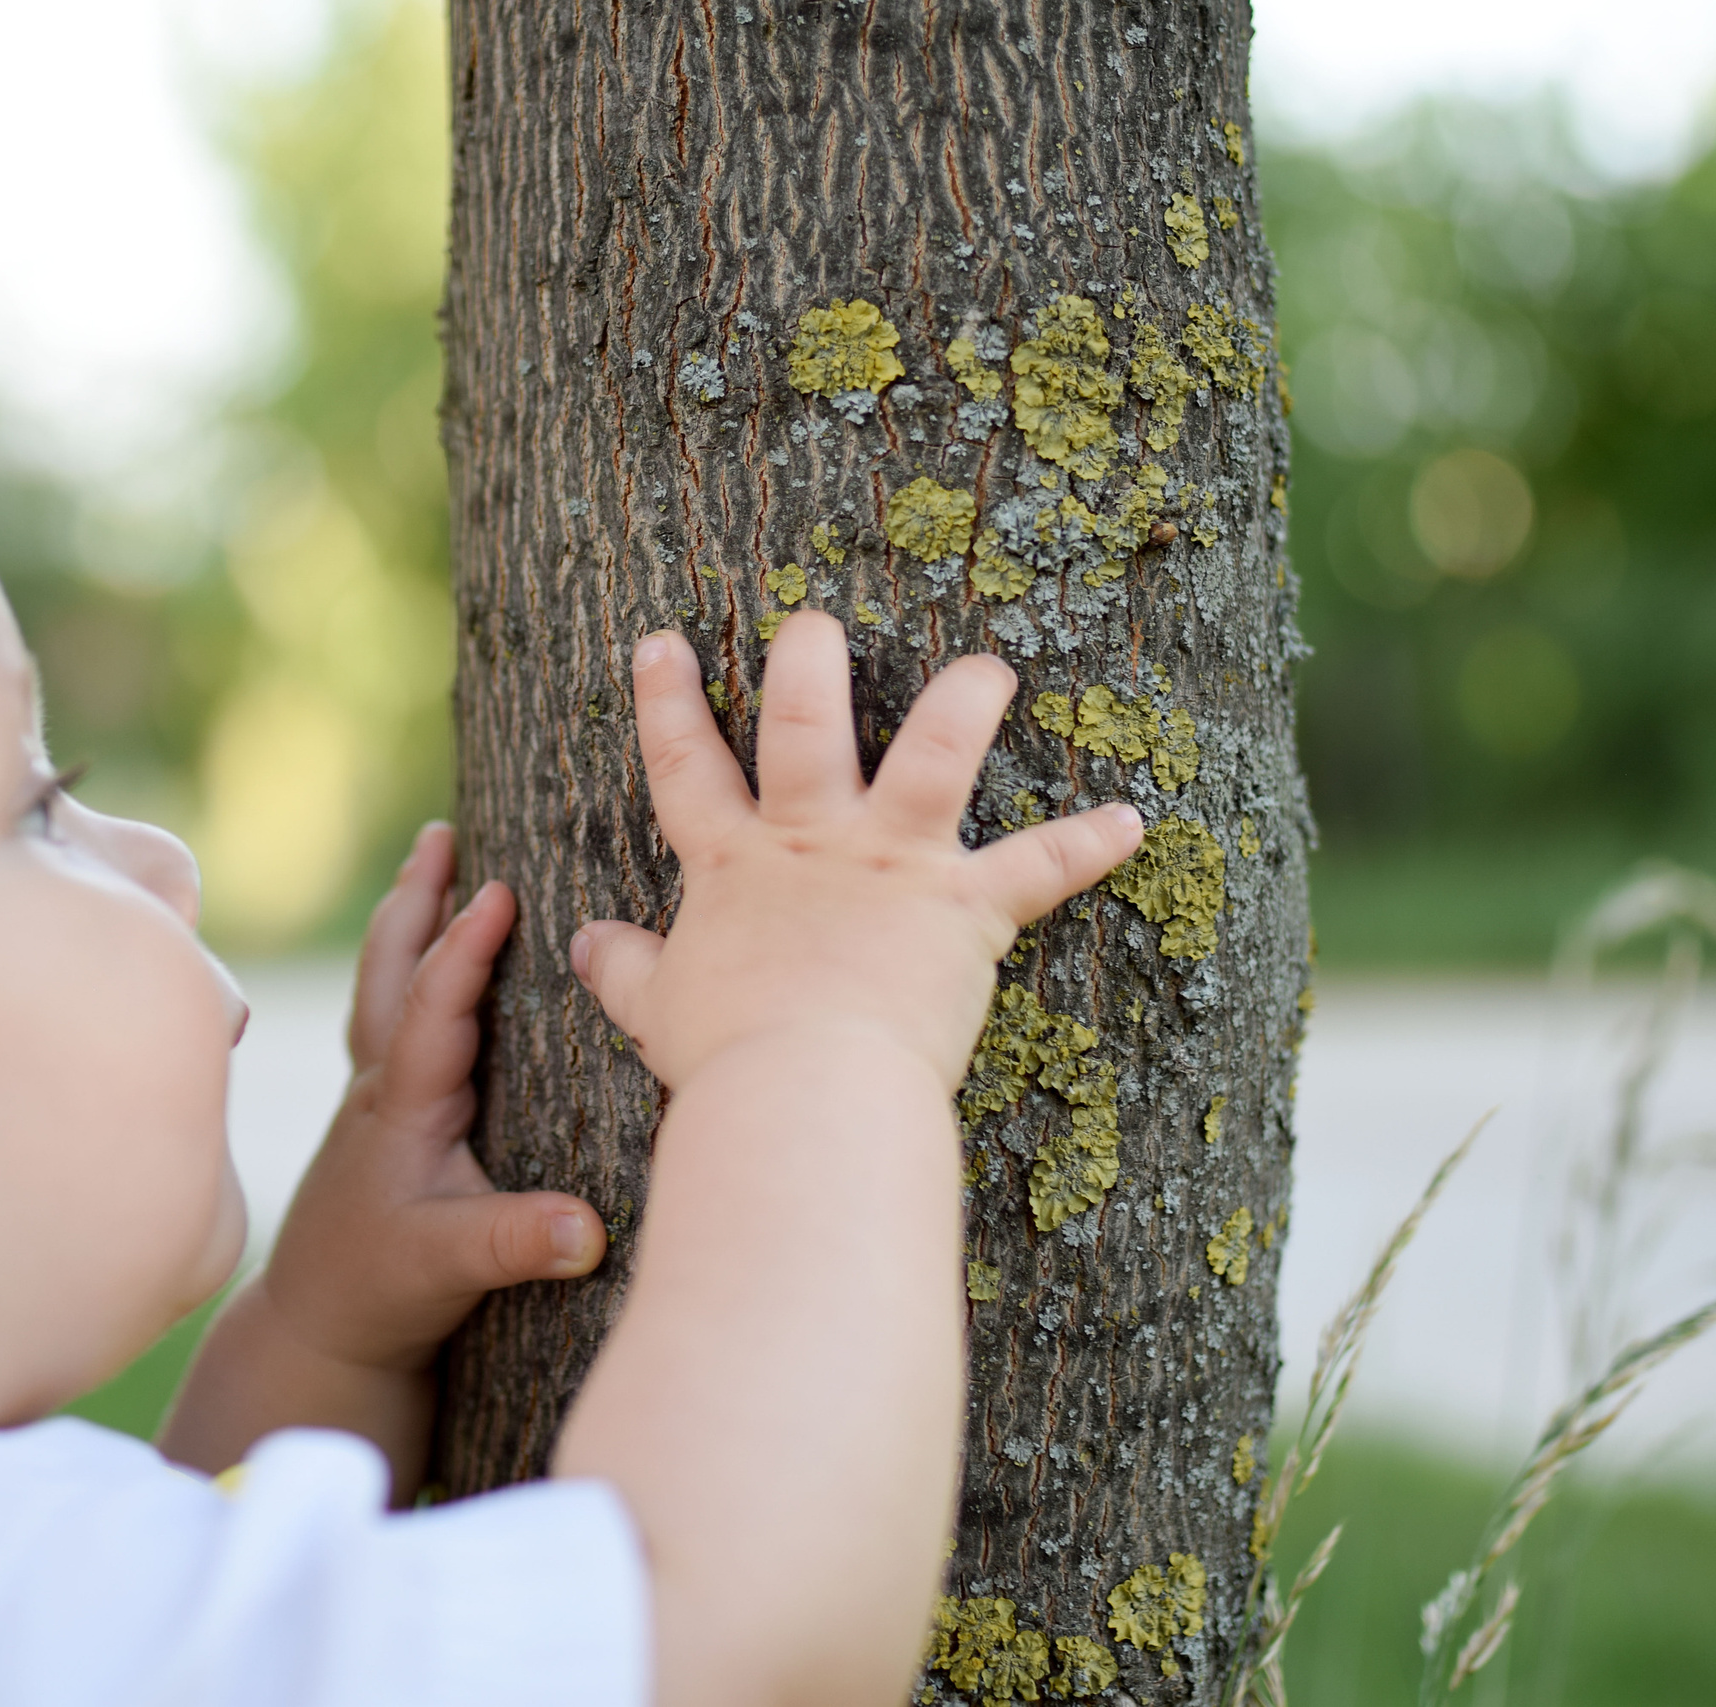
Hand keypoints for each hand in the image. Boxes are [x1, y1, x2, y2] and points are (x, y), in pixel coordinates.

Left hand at [257, 824, 606, 1374]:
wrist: (314, 1330)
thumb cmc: (380, 1292)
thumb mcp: (454, 1266)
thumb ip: (518, 1243)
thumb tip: (590, 1229)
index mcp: (403, 1103)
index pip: (432, 1006)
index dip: (463, 948)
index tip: (497, 888)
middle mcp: (382, 1086)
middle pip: (391, 970)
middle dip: (417, 899)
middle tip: (440, 833)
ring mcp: (374, 1096)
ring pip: (384, 984)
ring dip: (406, 918)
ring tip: (429, 859)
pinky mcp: (379, 1115)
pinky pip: (391, 1016)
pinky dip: (407, 967)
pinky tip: (425, 957)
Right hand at [571, 614, 1142, 1094]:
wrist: (802, 1093)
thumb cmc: (727, 1060)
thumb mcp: (658, 1012)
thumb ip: (625, 970)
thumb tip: (582, 944)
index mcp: (736, 868)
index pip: (685, 769)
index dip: (667, 704)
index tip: (660, 642)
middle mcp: (813, 843)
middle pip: (804, 726)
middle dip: (808, 661)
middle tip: (815, 619)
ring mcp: (893, 864)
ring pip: (934, 753)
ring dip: (966, 701)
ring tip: (991, 667)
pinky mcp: (964, 907)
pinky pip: (1041, 867)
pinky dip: (1090, 845)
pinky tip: (1133, 821)